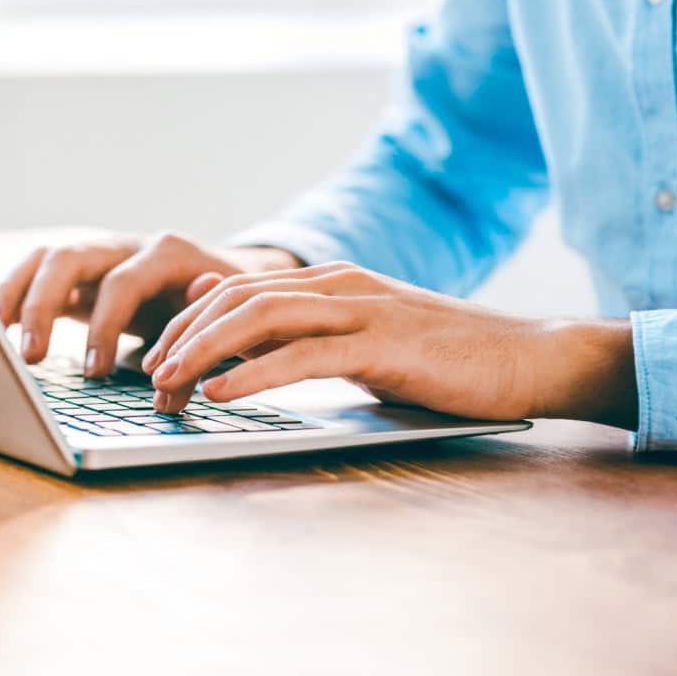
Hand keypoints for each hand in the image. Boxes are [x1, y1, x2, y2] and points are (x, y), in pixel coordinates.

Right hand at [0, 232, 301, 375]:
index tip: (94, 372)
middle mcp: (126, 245)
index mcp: (166, 252)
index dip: (105, 327)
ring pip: (45, 258)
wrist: (231, 278)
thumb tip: (190, 339)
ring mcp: (99, 256)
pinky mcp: (81, 274)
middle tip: (32, 356)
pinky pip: (37, 274)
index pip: (122, 282)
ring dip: (16, 293)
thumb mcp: (227, 315)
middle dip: (43, 305)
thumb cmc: (227, 305)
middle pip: (69, 257)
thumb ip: (207, 326)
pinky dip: (13, 294)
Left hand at [143, 261, 637, 426]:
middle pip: (236, 299)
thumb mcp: (359, 340)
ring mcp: (361, 310)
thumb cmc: (441, 358)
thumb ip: (300, 331)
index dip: (187, 322)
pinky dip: (253, 374)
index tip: (156, 358)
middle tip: (149, 376)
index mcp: (329, 282)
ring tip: (167, 382)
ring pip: (260, 318)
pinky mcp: (383, 344)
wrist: (527, 357)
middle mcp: (338, 285)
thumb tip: (231, 325)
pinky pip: (303, 356)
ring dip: (204, 351)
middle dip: (183, 336)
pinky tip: (221, 393)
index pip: (236, 291)